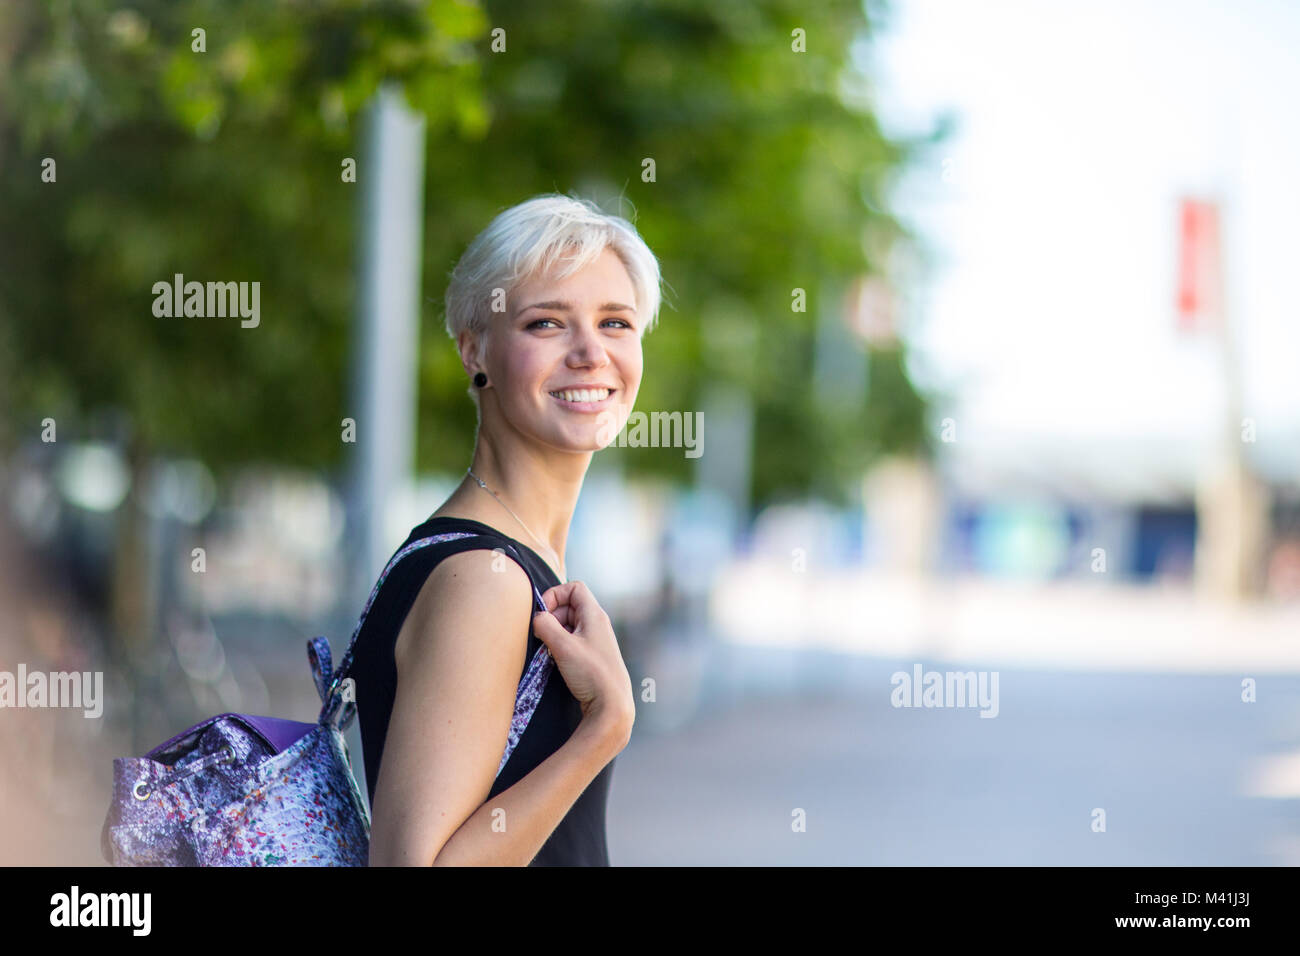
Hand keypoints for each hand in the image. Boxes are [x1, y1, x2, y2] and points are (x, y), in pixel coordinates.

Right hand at [531, 581, 634, 740]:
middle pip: (570, 605)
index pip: (574, 588)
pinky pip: (573, 640)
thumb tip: (537, 618)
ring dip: (555, 632)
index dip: (556, 595)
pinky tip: (556, 658)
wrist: (611, 705)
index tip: (543, 613)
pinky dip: (561, 644)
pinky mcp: (592, 655)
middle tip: (543, 634)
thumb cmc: (591, 673)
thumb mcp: (563, 646)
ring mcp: (596, 640)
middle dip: (552, 615)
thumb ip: (546, 626)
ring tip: (549, 648)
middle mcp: (597, 624)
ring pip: (569, 624)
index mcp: (595, 615)